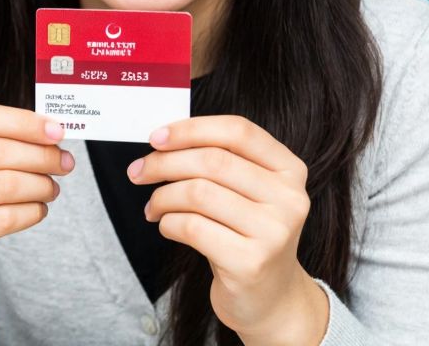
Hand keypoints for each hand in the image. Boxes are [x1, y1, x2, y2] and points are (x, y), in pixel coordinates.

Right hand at [0, 101, 72, 291]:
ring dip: (40, 185)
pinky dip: (32, 212)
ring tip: (51, 188)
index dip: (21, 121)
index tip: (57, 130)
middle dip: (40, 155)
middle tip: (64, 162)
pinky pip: (4, 218)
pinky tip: (39, 209)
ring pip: (4, 185)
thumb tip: (52, 132)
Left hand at [128, 115, 327, 345]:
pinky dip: (168, 223)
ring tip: (152, 207)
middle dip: (164, 163)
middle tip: (138, 172)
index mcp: (290, 170)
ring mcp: (273, 232)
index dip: (191, 129)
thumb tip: (162, 140)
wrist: (271, 299)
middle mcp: (290, 198)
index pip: (238, 131)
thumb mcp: (248, 194)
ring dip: (162, 197)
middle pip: (212, 161)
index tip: (155, 137)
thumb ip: (220, 161)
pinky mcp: (250, 262)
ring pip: (198, 193)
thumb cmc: (247, 236)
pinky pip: (192, 228)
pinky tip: (167, 227)